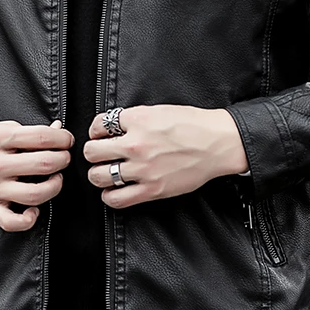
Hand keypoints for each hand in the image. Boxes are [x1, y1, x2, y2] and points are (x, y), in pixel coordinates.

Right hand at [0, 118, 73, 231]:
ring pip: (35, 194)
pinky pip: (12, 222)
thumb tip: (57, 130)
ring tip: (55, 178)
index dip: (62, 138)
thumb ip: (28, 130)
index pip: (41, 137)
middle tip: (64, 157)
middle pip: (44, 164)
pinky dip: (28, 219)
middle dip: (63, 159)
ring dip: (55, 185)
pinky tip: (34, 209)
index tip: (66, 140)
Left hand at [83, 105, 248, 208]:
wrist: (217, 143)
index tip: (101, 135)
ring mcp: (143, 169)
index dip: (96, 130)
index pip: (98, 125)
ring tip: (105, 171)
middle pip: (92, 152)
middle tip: (100, 154)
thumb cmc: (193, 125)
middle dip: (93, 152)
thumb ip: (133, 118)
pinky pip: (117, 199)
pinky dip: (109, 196)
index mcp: (137, 120)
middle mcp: (136, 144)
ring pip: (98, 176)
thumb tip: (112, 128)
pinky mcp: (152, 189)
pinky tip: (113, 189)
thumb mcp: (158, 110)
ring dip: (98, 174)